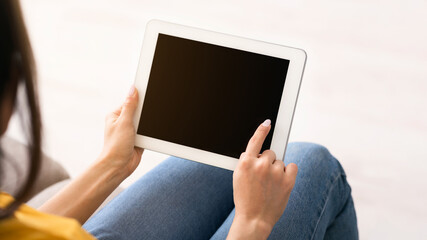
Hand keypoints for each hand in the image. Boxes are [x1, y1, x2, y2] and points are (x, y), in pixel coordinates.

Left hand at [98, 85, 142, 177]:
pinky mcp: (138, 139)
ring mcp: (131, 131)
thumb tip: (133, 89)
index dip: (140, 99)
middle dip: (145, 114)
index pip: (130, 101)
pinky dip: (150, 134)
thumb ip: (130, 106)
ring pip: (145, 122)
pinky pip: (148, 132)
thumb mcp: (124, 122)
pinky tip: (149, 136)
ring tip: (143, 132)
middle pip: (139, 111)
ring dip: (147, 126)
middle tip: (143, 121)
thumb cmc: (116, 146)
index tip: (149, 95)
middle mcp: (123, 122)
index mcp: (116, 115)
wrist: (119, 166)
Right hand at [228, 119, 297, 239]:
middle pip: (269, 153)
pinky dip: (288, 172)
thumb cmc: (245, 199)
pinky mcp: (288, 181)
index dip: (262, 130)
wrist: (254, 219)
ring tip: (270, 185)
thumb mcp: (238, 177)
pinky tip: (282, 182)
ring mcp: (275, 172)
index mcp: (246, 163)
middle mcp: (261, 165)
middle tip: (263, 177)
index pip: (255, 140)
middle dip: (267, 162)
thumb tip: (255, 153)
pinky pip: (292, 166)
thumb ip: (246, 162)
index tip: (268, 123)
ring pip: (279, 161)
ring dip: (277, 170)